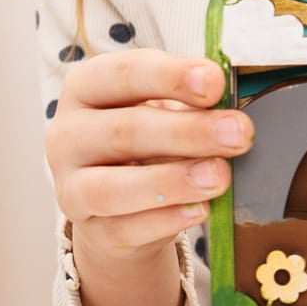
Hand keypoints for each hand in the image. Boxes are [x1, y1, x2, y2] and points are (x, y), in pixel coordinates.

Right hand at [44, 50, 252, 270]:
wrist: (118, 207)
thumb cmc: (147, 141)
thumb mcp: (163, 110)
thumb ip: (191, 104)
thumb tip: (233, 110)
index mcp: (86, 87)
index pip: (122, 74)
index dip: (170, 76)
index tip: (216, 83)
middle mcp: (68, 134)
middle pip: (124, 130)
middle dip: (187, 131)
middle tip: (239, 133)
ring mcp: (70, 186)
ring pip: (113, 187)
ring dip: (172, 181)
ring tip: (221, 176)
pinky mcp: (89, 231)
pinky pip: (124, 229)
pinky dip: (165, 221)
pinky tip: (199, 210)